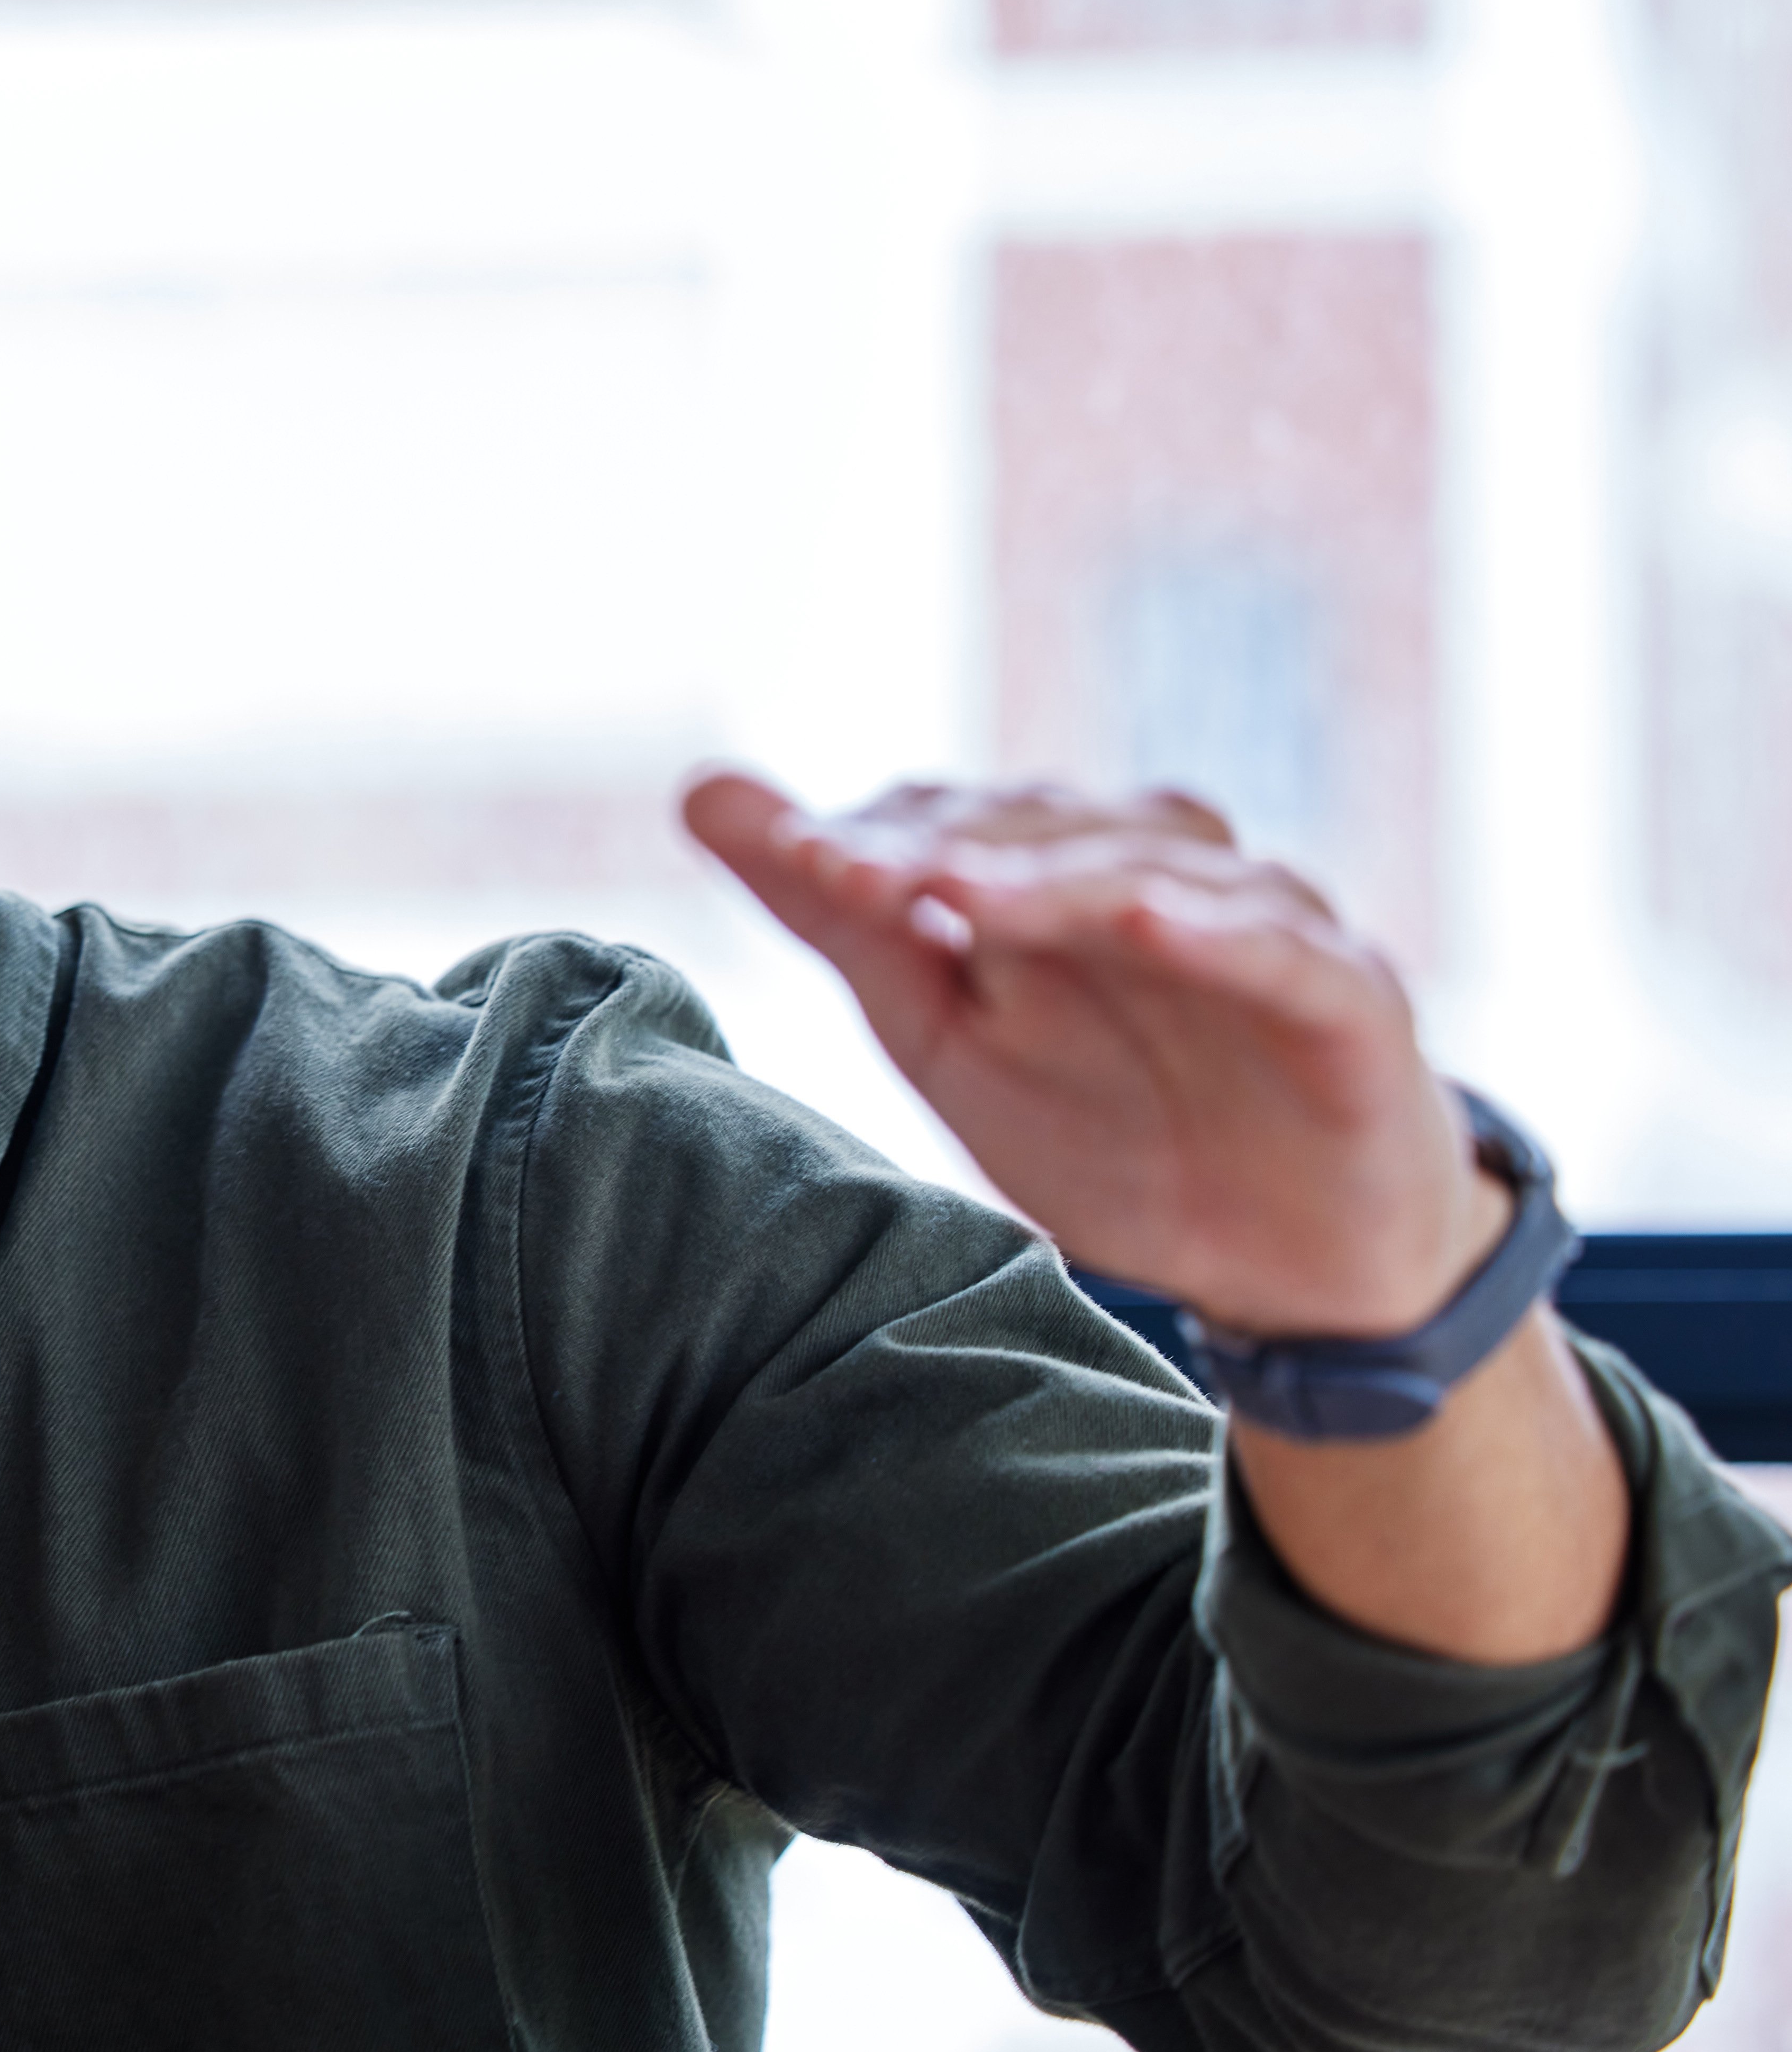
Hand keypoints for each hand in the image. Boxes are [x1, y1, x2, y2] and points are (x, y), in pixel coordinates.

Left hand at [682, 771, 1502, 1335]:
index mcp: (1051, 875)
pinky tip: (1144, 922)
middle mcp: (1156, 872)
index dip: (869, 838)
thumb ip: (838, 912)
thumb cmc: (1109, 1126)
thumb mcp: (947, 1030)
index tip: (781, 849)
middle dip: (940, 849)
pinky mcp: (1350, 1001)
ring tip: (962, 887)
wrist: (1284, 1263)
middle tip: (840, 867)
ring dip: (1050, 875)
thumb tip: (700, 788)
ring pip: (1151, 869)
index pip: (948, 826)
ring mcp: (1260, 927)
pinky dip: (1217, 933)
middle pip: (1040, 833)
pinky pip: (1282, 954)